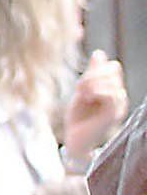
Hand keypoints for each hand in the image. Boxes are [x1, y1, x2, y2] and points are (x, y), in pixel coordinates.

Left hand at [64, 50, 127, 165]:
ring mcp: (119, 106)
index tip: (81, 82)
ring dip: (92, 83)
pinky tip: (86, 98)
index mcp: (114, 91)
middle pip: (113, 71)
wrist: (75, 141)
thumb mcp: (82, 92)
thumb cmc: (78, 118)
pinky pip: (112, 94)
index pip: (113, 67)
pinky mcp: (114, 114)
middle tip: (80, 89)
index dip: (96, 68)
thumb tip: (99, 53)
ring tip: (82, 95)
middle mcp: (120, 98)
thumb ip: (91, 74)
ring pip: (112, 81)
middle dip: (93, 74)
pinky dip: (97, 91)